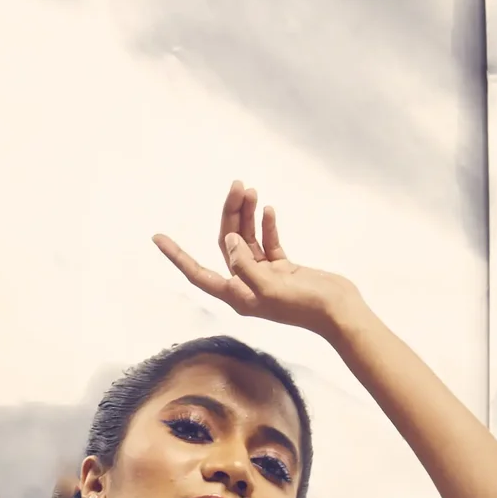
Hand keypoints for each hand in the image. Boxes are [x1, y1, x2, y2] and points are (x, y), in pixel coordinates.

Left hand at [154, 182, 361, 339]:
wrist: (339, 312)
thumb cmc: (306, 306)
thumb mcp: (271, 286)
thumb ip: (245, 264)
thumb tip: (229, 240)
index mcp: (238, 296)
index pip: (198, 274)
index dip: (177, 256)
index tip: (157, 238)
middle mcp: (247, 286)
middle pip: (227, 245)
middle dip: (229, 214)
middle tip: (238, 185)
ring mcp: (265, 276)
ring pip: (247, 239)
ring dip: (248, 214)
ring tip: (251, 189)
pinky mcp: (282, 269)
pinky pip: (267, 242)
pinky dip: (267, 225)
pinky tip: (269, 209)